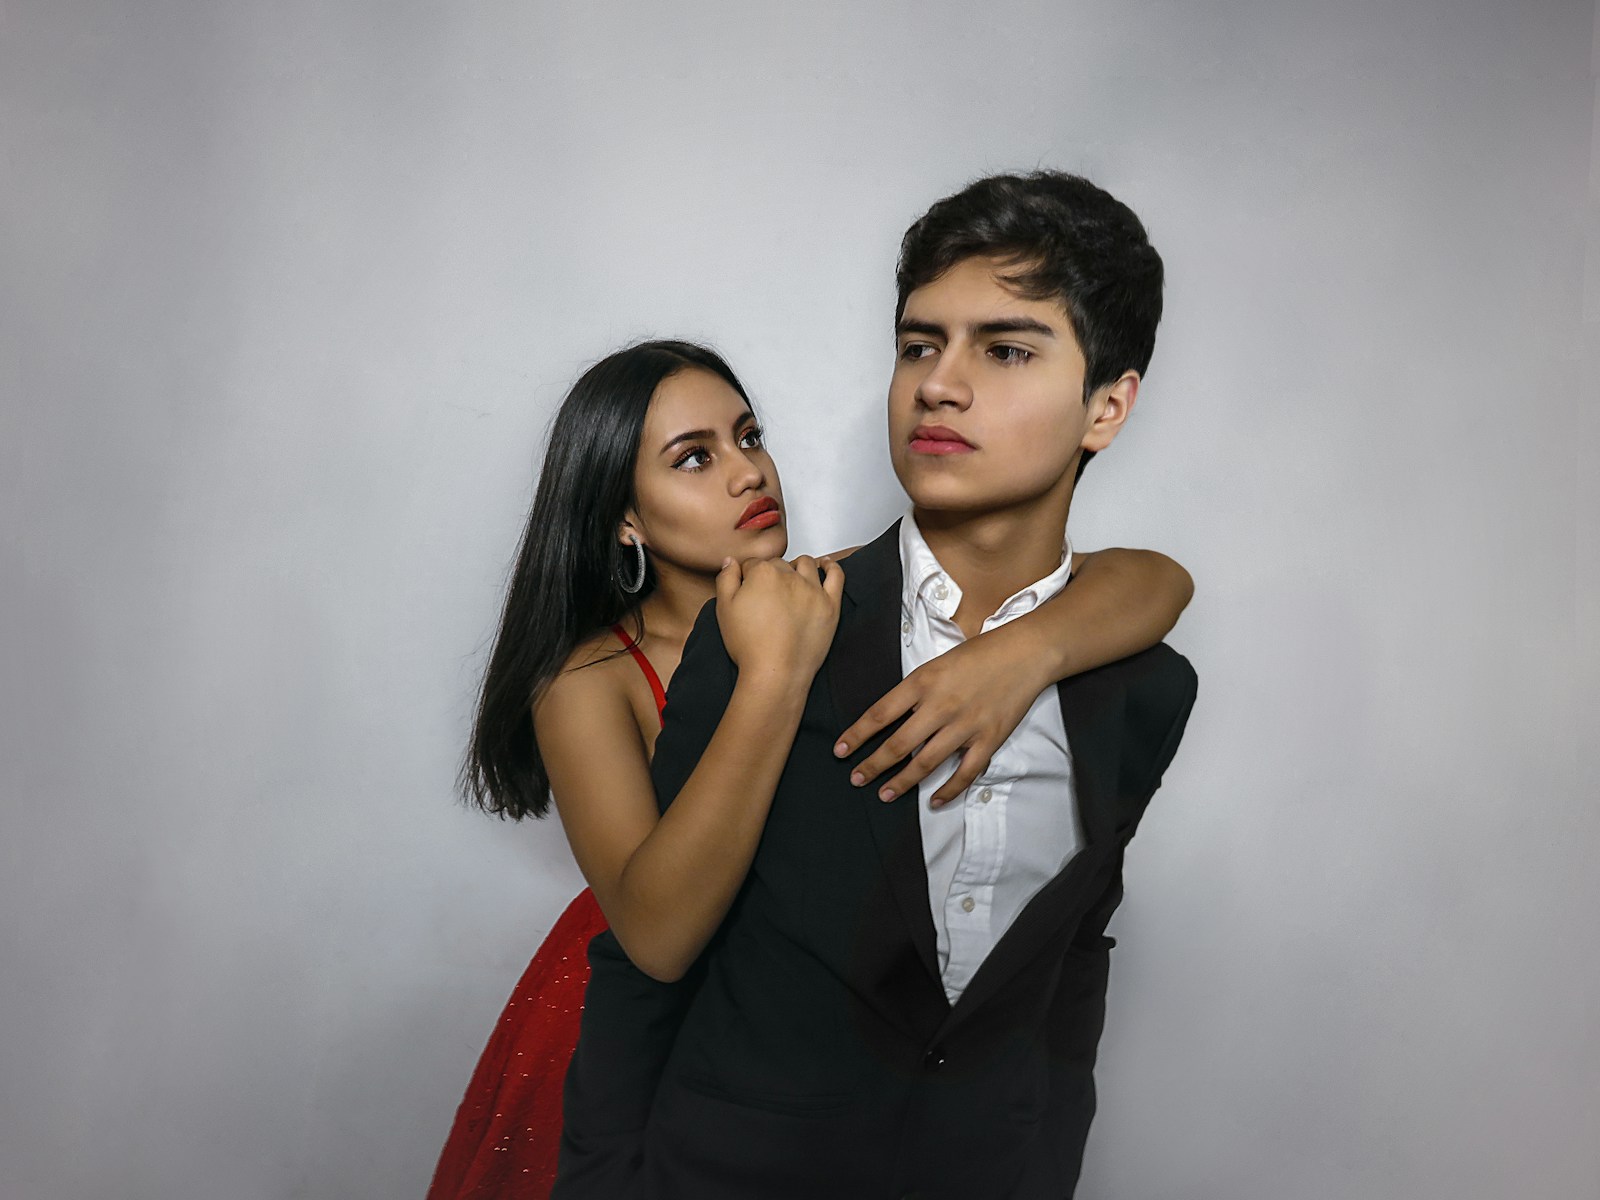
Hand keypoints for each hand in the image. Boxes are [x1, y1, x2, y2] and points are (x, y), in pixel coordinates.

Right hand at [716, 554, 844, 682]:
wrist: (775, 673)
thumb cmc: (749, 645)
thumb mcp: (724, 608)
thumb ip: (726, 579)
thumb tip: (730, 561)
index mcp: (763, 573)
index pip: (753, 564)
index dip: (747, 576)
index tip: (746, 588)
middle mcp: (790, 576)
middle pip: (779, 565)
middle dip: (771, 573)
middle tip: (766, 594)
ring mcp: (813, 590)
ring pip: (806, 565)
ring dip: (797, 566)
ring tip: (792, 577)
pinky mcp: (830, 605)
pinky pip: (836, 576)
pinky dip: (831, 567)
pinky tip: (826, 564)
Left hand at [833, 625, 1046, 805]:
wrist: (1026, 652)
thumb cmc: (980, 653)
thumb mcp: (937, 663)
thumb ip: (915, 691)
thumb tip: (892, 719)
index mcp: (923, 682)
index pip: (879, 714)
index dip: (856, 736)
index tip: (840, 751)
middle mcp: (940, 706)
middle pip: (897, 744)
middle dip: (872, 766)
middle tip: (856, 780)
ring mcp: (965, 725)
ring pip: (925, 763)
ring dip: (902, 782)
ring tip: (884, 794)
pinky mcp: (988, 739)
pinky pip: (964, 773)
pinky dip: (948, 790)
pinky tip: (933, 800)